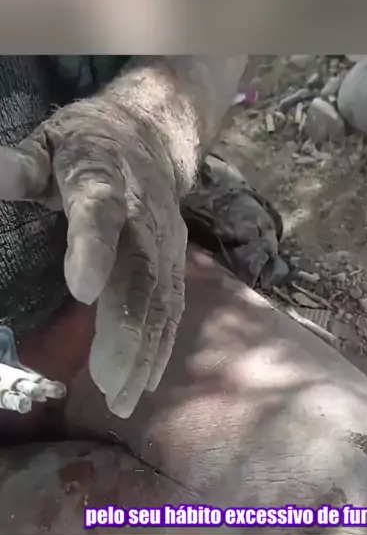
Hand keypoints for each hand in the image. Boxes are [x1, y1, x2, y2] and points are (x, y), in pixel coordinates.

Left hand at [0, 95, 187, 417]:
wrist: (151, 135)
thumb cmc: (86, 143)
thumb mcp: (47, 140)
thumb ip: (23, 165)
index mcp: (104, 180)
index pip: (100, 213)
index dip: (93, 249)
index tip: (81, 291)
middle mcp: (144, 217)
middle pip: (140, 274)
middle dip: (126, 331)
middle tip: (107, 384)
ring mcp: (166, 242)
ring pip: (161, 301)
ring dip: (144, 352)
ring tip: (122, 399)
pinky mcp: (175, 261)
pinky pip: (172, 308)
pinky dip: (159, 347)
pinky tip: (143, 382)